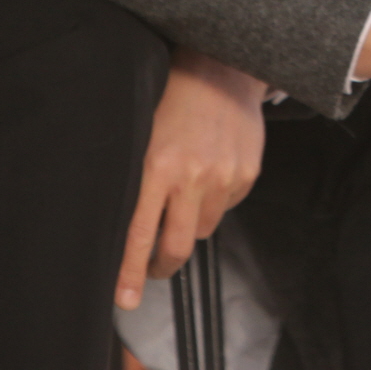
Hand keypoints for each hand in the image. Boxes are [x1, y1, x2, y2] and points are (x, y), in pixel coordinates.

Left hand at [114, 52, 266, 307]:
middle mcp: (192, 175)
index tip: (123, 300)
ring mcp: (224, 177)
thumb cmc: (171, 100)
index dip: (130, 272)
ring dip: (189, 224)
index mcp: (157, 166)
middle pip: (176, 246)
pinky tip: (208, 173)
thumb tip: (124, 231)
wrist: (221, 69)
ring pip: (202, 229)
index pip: (139, 234)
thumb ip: (136, 180)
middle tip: (154, 270)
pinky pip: (225, 208)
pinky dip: (213, 202)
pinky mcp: (247, 175)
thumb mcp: (140, 137)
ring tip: (183, 195)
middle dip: (162, 266)